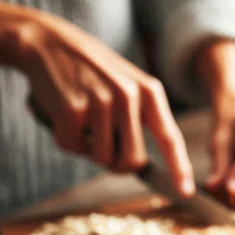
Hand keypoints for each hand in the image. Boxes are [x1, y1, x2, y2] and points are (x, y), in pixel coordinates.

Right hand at [0, 0, 194, 196]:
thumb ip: (140, 119)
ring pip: (101, 157)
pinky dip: (64, 139)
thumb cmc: (91, 71)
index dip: (179, 167)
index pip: (169, 137)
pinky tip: (61, 114)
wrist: (48, 42)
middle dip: (116, 164)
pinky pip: (72, 147)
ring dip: (87, 149)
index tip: (185, 192)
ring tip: (81, 119)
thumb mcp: (127, 84)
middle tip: (101, 145)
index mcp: (150, 92)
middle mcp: (129, 96)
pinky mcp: (72, 108)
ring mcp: (101, 101)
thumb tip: (138, 166)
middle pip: (132, 160)